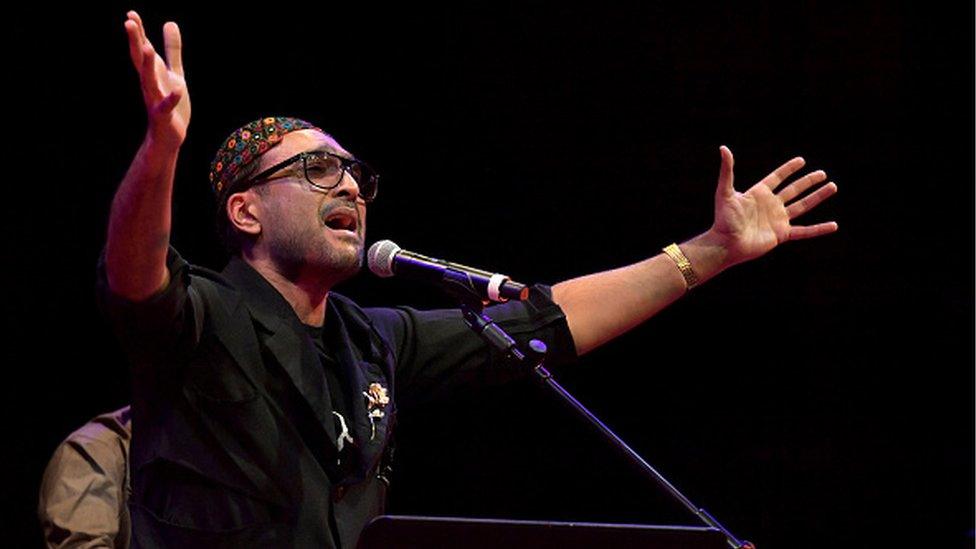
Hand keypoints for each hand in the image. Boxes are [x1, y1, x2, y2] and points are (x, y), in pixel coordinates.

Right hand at [124, 11, 189, 147]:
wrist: (168, 135)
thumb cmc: (170, 102)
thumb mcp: (173, 72)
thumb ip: (172, 50)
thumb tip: (170, 22)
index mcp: (152, 73)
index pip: (142, 49)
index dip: (138, 32)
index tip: (131, 14)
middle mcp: (150, 83)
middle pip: (140, 60)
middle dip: (136, 42)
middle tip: (129, 23)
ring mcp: (155, 99)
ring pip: (149, 80)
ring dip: (147, 64)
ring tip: (147, 47)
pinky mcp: (165, 115)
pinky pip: (167, 106)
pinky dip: (172, 98)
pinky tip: (179, 90)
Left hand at [710, 145, 837, 266]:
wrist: (726, 244)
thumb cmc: (723, 219)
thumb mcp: (725, 192)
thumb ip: (727, 171)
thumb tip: (723, 148)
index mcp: (759, 193)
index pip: (777, 177)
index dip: (789, 169)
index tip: (801, 160)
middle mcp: (771, 205)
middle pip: (794, 190)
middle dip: (808, 181)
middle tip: (822, 174)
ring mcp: (778, 220)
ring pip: (803, 206)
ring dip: (817, 197)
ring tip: (832, 187)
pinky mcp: (782, 234)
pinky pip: (805, 231)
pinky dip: (819, 229)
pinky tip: (833, 225)